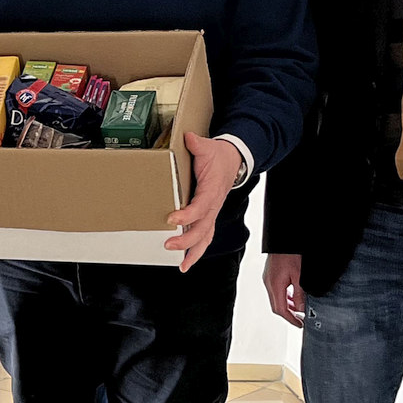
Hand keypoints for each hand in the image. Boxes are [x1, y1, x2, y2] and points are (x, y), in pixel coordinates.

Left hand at [166, 131, 242, 272]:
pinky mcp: (210, 216)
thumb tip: (188, 137)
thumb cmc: (218, 156)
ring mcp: (213, 212)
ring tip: (181, 265)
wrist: (234, 160)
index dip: (188, 214)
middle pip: (203, 227)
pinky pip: (205, 236)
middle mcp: (214, 205)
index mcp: (212, 189)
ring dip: (193, 251)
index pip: (201, 205)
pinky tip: (186, 262)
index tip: (172, 219)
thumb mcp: (208, 147)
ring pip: (206, 237)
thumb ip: (197, 144)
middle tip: (168, 244)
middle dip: (187, 239)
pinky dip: (196, 251)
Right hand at [263, 253, 305, 327]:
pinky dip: (285, 297)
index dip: (291, 319)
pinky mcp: (270, 274)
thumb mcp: (299, 275)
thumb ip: (299, 294)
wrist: (283, 239)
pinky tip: (293, 295)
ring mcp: (268, 279)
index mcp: (274, 285)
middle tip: (300, 319)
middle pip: (277, 306)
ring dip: (287, 305)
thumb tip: (300, 308)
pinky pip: (276, 290)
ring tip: (298, 308)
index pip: (281, 309)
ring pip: (276, 299)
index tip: (300, 324)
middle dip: (289, 314)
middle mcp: (268, 283)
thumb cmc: (291, 253)